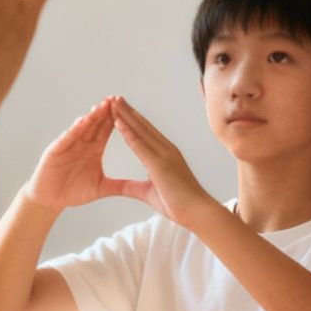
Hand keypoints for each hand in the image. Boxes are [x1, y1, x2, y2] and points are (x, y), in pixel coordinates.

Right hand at [28, 99, 154, 211]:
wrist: (50, 200)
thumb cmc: (73, 192)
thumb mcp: (100, 188)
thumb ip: (119, 185)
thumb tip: (140, 188)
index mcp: (94, 150)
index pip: (107, 131)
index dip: (117, 120)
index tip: (129, 109)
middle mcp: (81, 144)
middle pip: (95, 125)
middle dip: (105, 112)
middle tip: (116, 99)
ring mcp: (68, 146)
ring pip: (81, 129)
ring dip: (90, 118)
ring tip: (100, 107)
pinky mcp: (55, 151)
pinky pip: (66, 139)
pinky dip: (73, 131)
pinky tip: (81, 122)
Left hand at [109, 96, 218, 222]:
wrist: (197, 212)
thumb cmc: (179, 204)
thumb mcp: (148, 193)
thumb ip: (133, 186)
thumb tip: (119, 186)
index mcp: (165, 155)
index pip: (146, 133)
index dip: (133, 120)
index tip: (121, 110)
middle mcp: (166, 149)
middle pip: (143, 126)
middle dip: (128, 111)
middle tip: (115, 98)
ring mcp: (164, 154)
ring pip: (140, 130)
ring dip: (125, 115)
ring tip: (113, 102)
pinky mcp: (159, 163)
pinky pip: (139, 144)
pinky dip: (127, 131)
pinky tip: (117, 121)